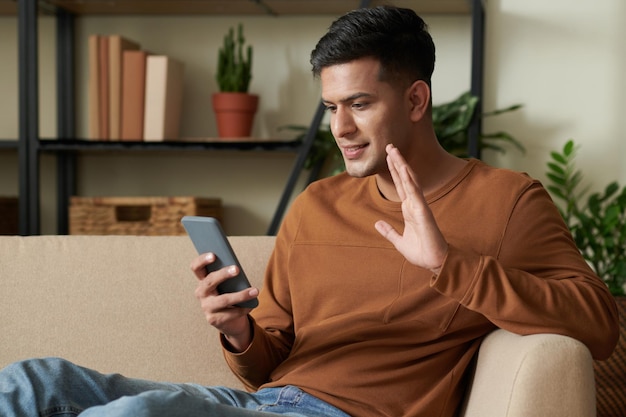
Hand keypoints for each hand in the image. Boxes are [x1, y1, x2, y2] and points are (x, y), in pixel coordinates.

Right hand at [191, 253, 258, 351]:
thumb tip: (237, 268)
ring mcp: (206, 307)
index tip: (214, 255)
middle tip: (237, 269)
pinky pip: (231, 313)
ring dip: (241, 295)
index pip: (196, 268)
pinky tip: (253, 304)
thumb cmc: (229, 295)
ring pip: (223, 300)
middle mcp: (201, 293)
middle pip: (209, 281)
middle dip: (223, 274)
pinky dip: (244, 308)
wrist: (229, 321)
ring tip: (255, 291)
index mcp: (203, 280)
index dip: (202, 260)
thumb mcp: (228, 284)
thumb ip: (229, 276)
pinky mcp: (214, 320)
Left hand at [374, 144, 447, 273]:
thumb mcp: (399, 241)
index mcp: (409, 209)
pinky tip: (404, 170)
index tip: (388, 157)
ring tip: (394, 151)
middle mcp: (414, 204)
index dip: (394, 171)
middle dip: (397, 162)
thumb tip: (377, 224)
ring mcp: (419, 207)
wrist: (434, 263)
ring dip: (402, 166)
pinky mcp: (424, 213)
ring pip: (409, 181)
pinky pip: (415, 194)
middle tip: (390, 146)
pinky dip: (409, 181)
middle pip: (404, 179)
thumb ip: (389, 232)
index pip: (400, 186)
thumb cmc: (421, 252)